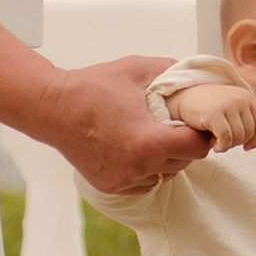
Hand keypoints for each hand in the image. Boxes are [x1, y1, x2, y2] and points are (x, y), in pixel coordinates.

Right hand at [47, 56, 209, 196]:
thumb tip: (193, 78)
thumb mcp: (136, 69)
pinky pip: (146, 182)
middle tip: (177, 124)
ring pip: (166, 174)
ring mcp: (124, 181)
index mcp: (148, 142)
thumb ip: (171, 72)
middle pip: (185, 162)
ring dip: (168, 158)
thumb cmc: (91, 88)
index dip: (203, 133)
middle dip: (186, 144)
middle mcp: (138, 168)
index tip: (199, 122)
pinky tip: (138, 148)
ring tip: (155, 135)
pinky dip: (149, 168)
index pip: (197, 146)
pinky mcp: (112, 186)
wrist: (52, 108)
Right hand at [169, 75, 255, 151]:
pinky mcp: (214, 114)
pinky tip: (214, 146)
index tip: (246, 146)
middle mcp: (240, 99)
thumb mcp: (235, 108)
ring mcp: (227, 105)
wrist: (184, 98)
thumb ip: (255, 114)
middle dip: (239, 142)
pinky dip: (222, 146)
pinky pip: (226, 138)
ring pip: (239, 137)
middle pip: (250, 132)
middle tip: (226, 143)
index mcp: (248, 97)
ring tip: (218, 143)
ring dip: (229, 145)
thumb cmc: (211, 105)